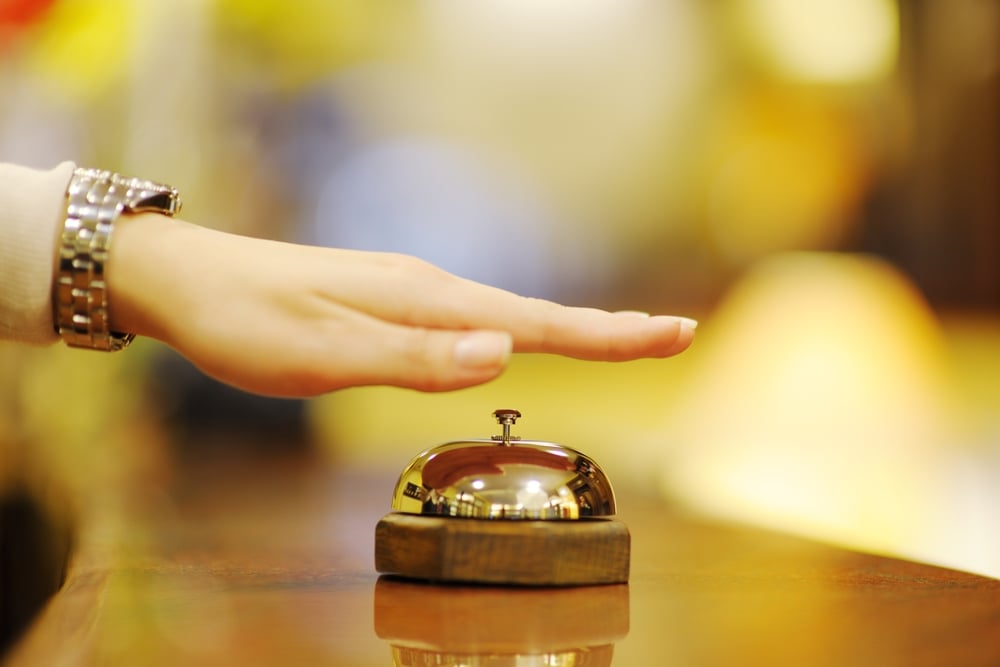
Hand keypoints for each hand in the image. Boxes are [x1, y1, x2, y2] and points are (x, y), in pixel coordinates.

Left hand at [108, 214, 695, 396]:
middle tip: (674, 334)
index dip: (609, 334)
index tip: (674, 333)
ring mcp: (413, 292)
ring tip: (619, 339)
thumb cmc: (252, 323)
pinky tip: (521, 338)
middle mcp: (431, 290)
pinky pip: (474, 319)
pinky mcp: (393, 302)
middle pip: (538, 313)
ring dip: (570, 329)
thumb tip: (504, 353)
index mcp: (425, 303)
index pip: (538, 322)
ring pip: (508, 315)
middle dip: (609, 329)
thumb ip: (415, 360)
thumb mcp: (325, 355)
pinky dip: (519, 329)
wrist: (192, 282)